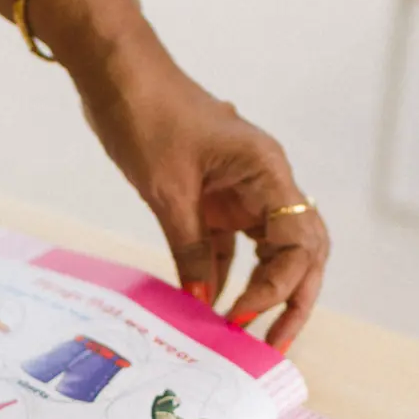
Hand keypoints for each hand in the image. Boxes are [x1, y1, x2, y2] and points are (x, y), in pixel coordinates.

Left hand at [71, 41, 328, 352]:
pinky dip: (225, 276)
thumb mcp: (168, 190)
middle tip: (271, 345)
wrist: (117, 74)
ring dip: (263, 292)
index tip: (242, 315)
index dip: (278, 287)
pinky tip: (211, 306)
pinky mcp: (217, 198)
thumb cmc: (147, 113)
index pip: (298, 243)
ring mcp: (244, 190)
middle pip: (300, 252)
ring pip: (271, 252)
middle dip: (292, 299)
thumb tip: (204, 302)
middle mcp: (266, 183)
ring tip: (247, 335)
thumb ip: (191, 249)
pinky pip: (232, 245)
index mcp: (267, 172)